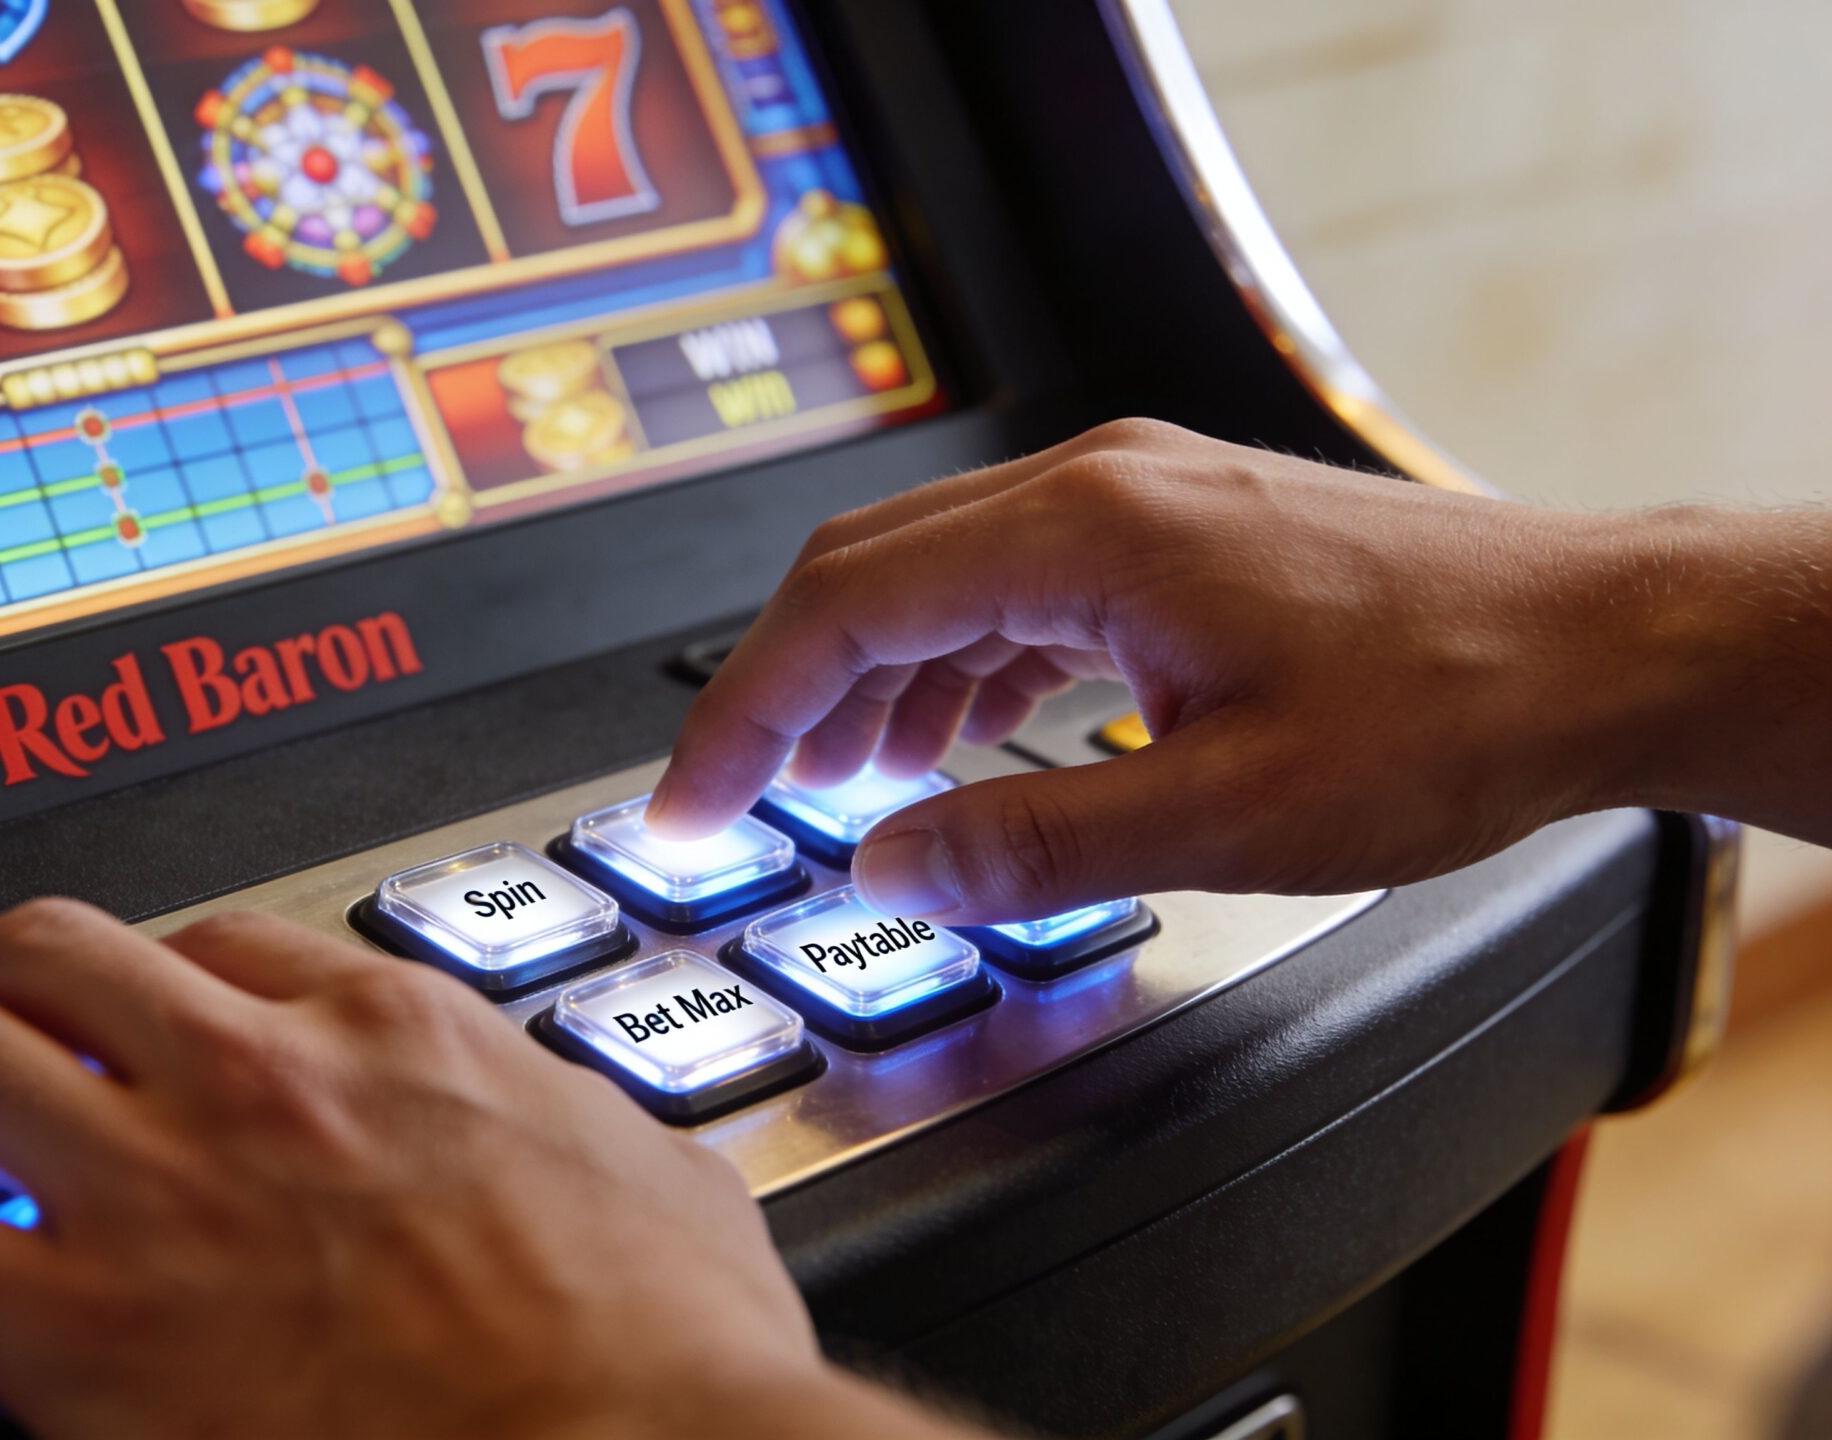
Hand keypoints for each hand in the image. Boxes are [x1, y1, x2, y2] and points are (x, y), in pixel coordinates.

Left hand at [0, 903, 963, 1439]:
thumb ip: (575, 1123)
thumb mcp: (654, 1175)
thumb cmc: (661, 1354)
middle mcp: (258, 1078)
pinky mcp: (84, 1329)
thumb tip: (580, 1129)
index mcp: (394, 1032)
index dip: (146, 970)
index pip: (221, 940)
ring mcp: (163, 1191)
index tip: (120, 1010)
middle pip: (53, 951)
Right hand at [647, 419, 1822, 922]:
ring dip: (864, 679)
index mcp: (1084, 531)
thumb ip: (1030, 841)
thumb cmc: (1455, 704)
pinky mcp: (1176, 532)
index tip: (692, 800)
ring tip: (831, 785)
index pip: (841, 608)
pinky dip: (950, 663)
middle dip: (779, 692)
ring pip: (934, 572)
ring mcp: (1138, 498)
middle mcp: (1098, 487)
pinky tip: (951, 736)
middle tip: (727, 799)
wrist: (1605, 643)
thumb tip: (889, 866)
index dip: (743, 713)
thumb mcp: (1226, 815)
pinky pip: (1011, 582)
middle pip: (865, 571)